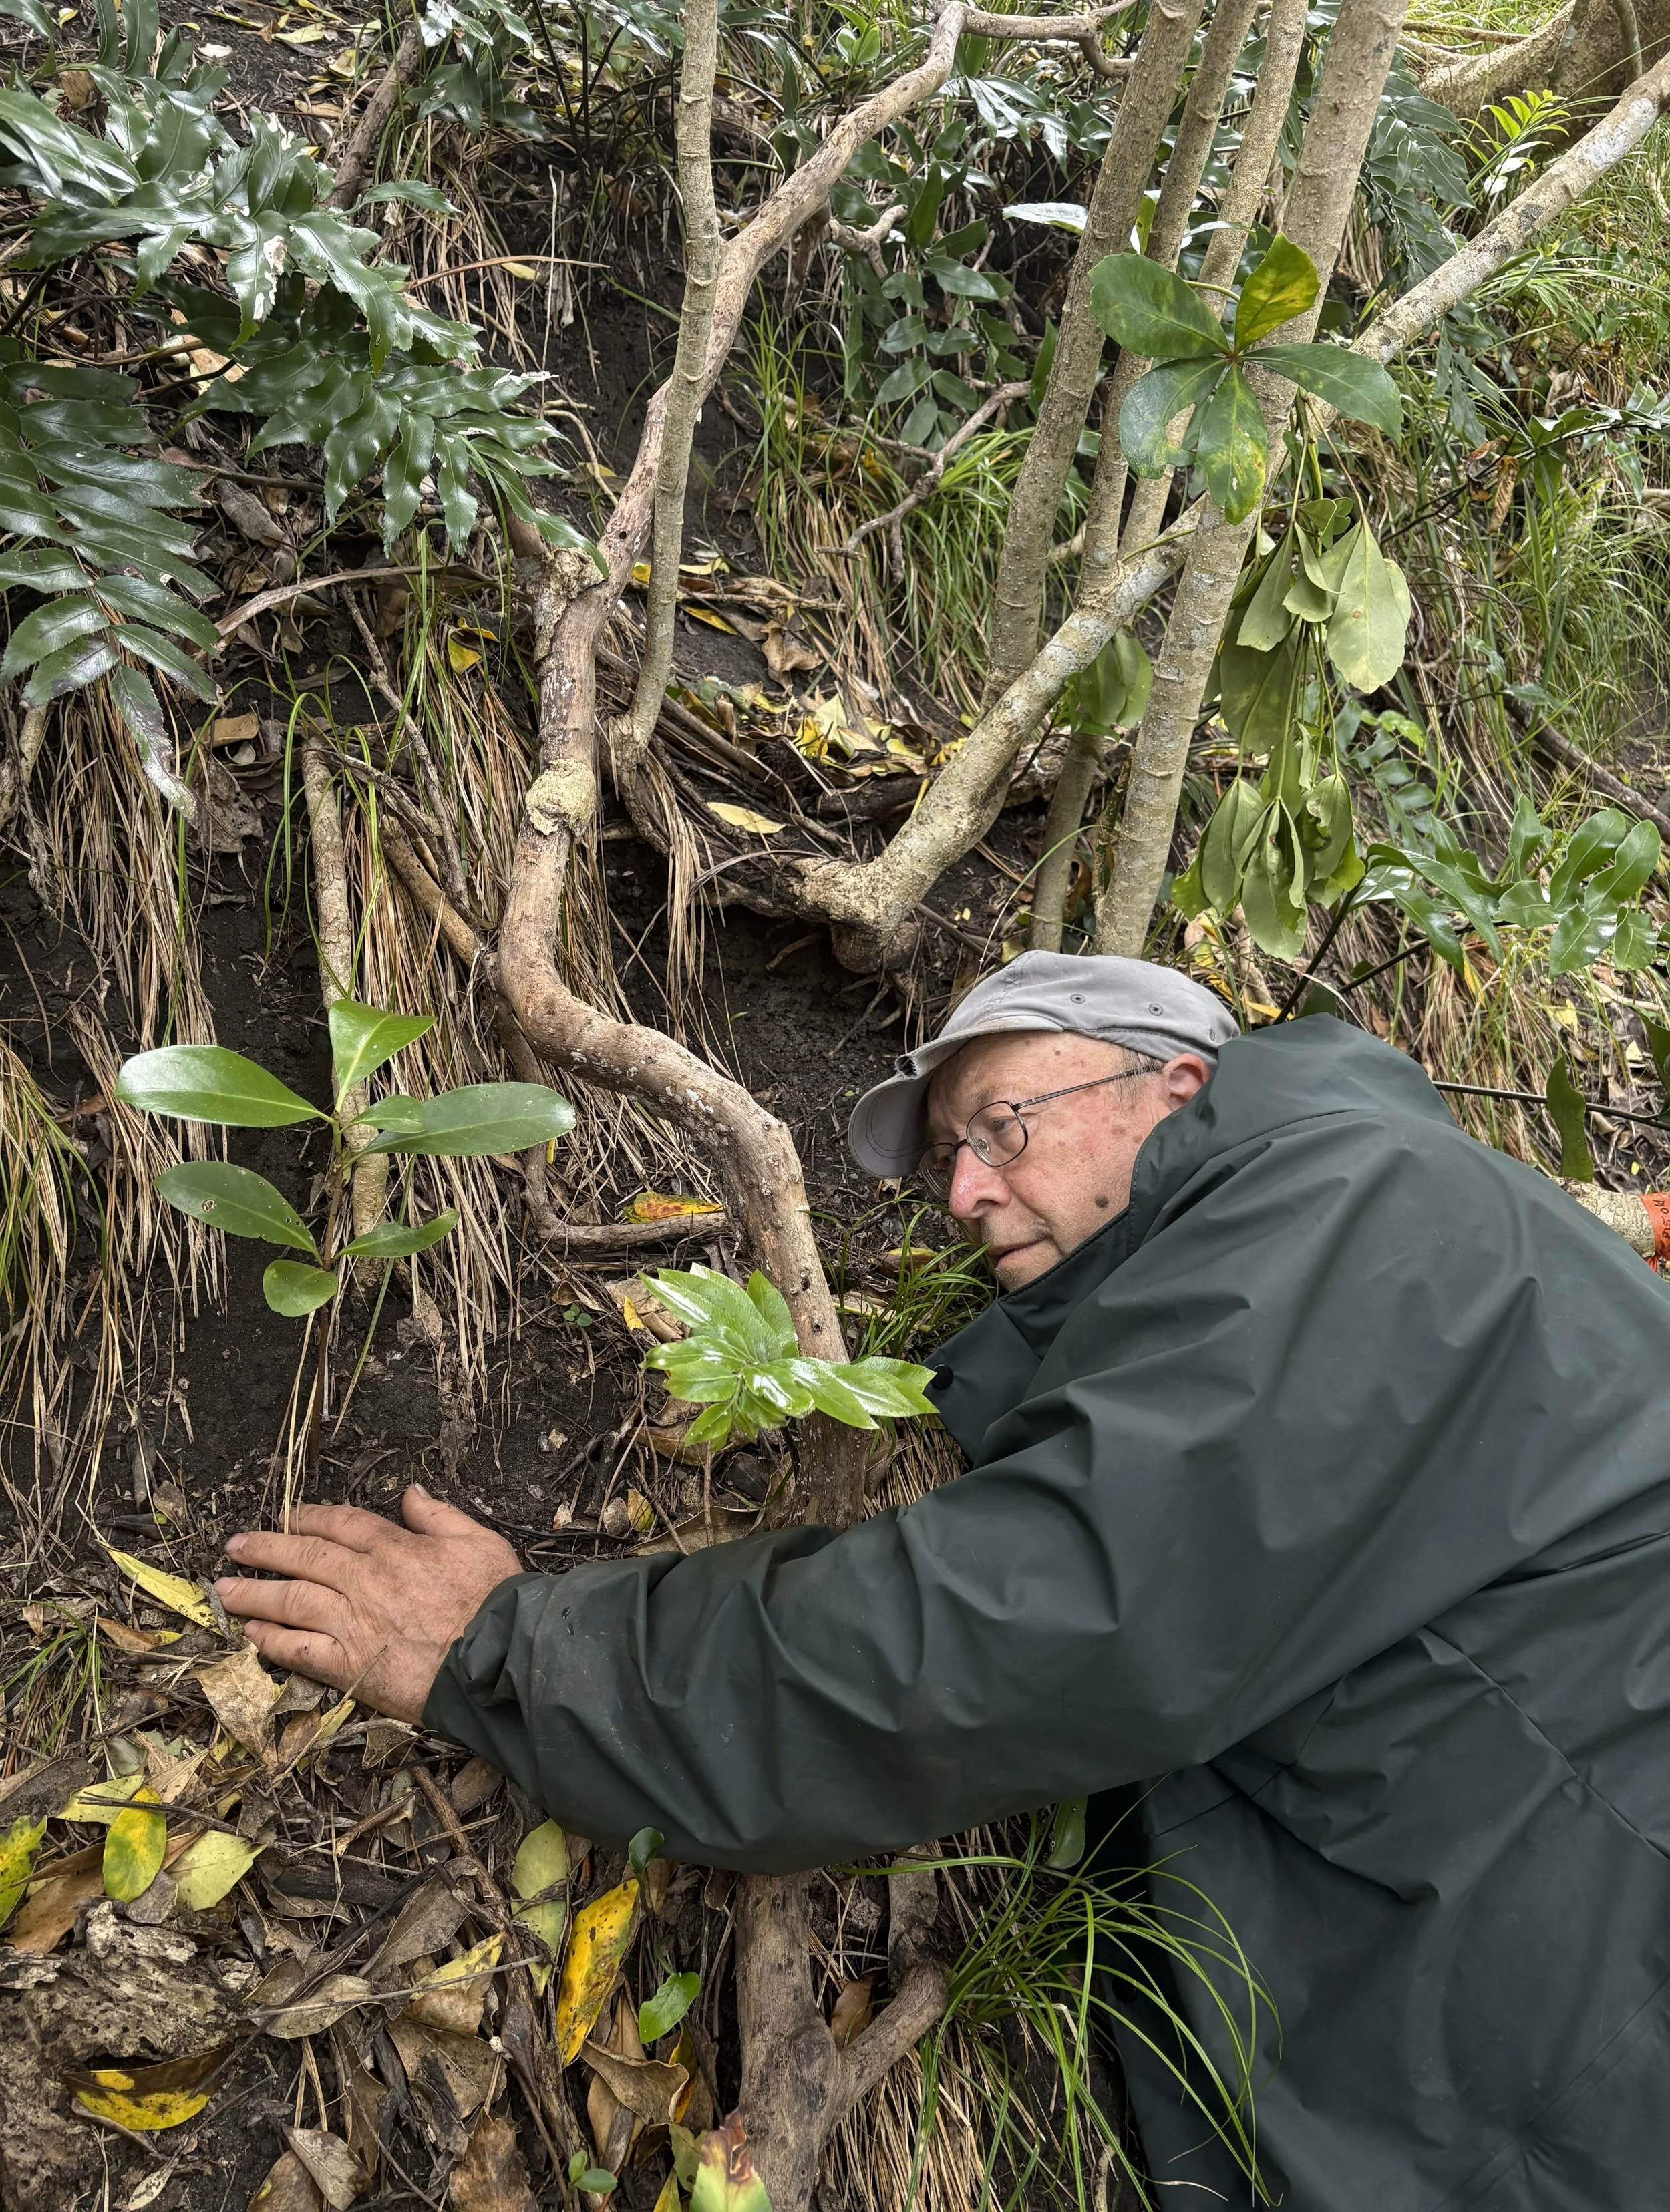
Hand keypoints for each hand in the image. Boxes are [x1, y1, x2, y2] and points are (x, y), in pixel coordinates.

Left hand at [215, 1485, 522, 1721]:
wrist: (499, 1662)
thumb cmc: (495, 1601)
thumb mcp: (478, 1541)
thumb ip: (439, 1515)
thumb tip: (410, 1492)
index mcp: (396, 1548)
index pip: (341, 1524)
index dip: (311, 1517)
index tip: (288, 1516)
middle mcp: (365, 1580)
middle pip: (305, 1556)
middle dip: (266, 1548)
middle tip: (235, 1546)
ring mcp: (353, 1622)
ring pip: (291, 1600)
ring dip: (253, 1592)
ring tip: (223, 1588)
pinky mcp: (349, 1665)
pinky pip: (299, 1650)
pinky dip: (272, 1641)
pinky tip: (251, 1634)